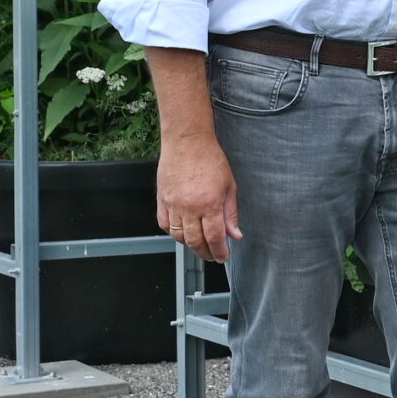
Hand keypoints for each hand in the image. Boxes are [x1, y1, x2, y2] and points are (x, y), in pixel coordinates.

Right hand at [158, 128, 241, 261]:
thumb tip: (235, 235)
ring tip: (199, 245)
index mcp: (209, 204)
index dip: (219, 251)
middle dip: (205, 253)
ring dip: (189, 245)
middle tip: (212, 255)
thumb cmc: (210, 159)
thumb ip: (231, 213)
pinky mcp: (161, 199)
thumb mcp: (229, 186)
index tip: (223, 256)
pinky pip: (164, 224)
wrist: (187, 142)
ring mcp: (172, 204)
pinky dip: (173, 233)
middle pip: (195, 241)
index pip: (214, 238)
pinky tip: (182, 232)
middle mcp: (189, 207)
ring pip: (178, 236)